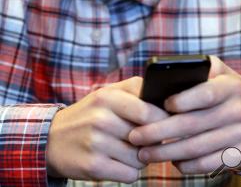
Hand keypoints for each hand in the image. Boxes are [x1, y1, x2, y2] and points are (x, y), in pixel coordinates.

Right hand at [46, 77, 167, 182]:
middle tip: (143, 139)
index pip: (148, 111)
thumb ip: (135, 90)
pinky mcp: (93, 166)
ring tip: (124, 150)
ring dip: (138, 157)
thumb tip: (165, 102)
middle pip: (148, 137)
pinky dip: (128, 171)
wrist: (52, 139)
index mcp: (107, 97)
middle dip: (151, 141)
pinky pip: (130, 174)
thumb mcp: (107, 94)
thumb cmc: (88, 115)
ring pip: (141, 159)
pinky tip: (115, 161)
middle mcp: (101, 119)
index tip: (164, 124)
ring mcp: (96, 143)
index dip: (162, 121)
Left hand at [129, 56, 240, 173]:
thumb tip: (162, 80)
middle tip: (134, 137)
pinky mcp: (240, 154)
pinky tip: (171, 161)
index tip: (160, 106)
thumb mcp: (217, 73)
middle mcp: (238, 111)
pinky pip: (207, 164)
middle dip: (157, 133)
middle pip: (191, 125)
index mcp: (230, 87)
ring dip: (165, 153)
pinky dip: (186, 165)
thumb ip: (195, 70)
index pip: (204, 94)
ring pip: (195, 148)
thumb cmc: (224, 91)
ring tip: (143, 153)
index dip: (181, 101)